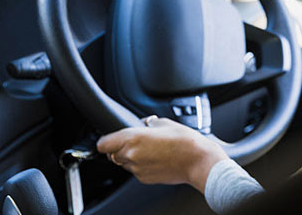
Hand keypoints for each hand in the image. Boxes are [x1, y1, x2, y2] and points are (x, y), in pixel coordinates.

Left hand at [97, 116, 229, 192]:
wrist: (198, 160)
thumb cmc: (185, 141)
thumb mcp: (165, 123)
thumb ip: (148, 124)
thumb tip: (144, 124)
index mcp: (132, 138)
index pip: (103, 144)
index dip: (107, 140)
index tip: (111, 138)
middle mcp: (131, 155)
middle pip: (112, 154)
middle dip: (121, 148)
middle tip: (137, 141)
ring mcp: (137, 169)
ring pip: (125, 163)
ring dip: (131, 157)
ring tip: (150, 150)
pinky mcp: (144, 179)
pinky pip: (136, 171)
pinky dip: (142, 165)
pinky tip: (156, 159)